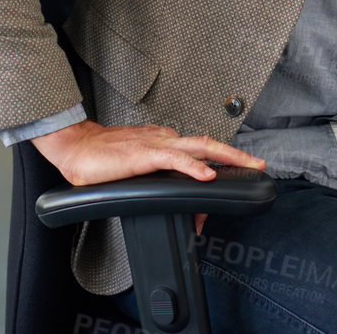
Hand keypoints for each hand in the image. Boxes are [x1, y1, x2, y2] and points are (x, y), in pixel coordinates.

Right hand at [31, 121, 265, 187]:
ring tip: (248, 165)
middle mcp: (165, 138)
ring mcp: (157, 143)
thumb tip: (179, 198)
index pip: (198, 152)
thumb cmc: (101, 159)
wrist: (76, 149)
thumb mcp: (137, 172)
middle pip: (209, 144)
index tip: (230, 181)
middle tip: (259, 164)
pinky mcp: (146, 154)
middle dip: (238, 155)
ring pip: (200, 147)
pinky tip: (207, 173)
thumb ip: (159, 178)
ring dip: (228, 156)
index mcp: (163, 141)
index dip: (217, 165)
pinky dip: (194, 167)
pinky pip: (175, 159)